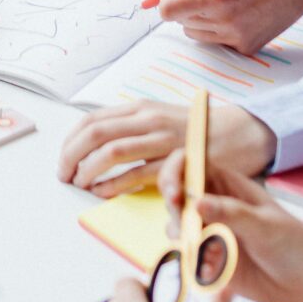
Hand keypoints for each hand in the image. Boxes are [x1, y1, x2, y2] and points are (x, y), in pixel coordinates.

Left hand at [57, 100, 275, 197]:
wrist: (240, 133)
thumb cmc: (197, 131)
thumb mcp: (160, 118)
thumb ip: (132, 127)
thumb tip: (97, 143)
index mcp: (140, 108)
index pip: (92, 120)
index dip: (70, 141)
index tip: (62, 159)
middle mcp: (148, 119)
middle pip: (95, 133)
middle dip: (71, 156)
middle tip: (64, 175)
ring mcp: (162, 139)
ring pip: (112, 151)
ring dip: (88, 170)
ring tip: (80, 184)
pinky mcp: (176, 161)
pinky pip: (137, 173)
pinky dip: (114, 185)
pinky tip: (103, 193)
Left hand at [152, 0, 302, 52]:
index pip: (168, 9)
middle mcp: (224, 20)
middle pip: (181, 22)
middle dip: (184, 6)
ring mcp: (237, 37)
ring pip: (197, 34)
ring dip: (199, 19)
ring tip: (221, 2)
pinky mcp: (247, 47)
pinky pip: (218, 41)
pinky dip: (219, 29)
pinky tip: (238, 13)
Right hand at [160, 161, 302, 301]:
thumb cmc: (296, 244)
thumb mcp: (265, 226)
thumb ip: (231, 214)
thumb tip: (195, 203)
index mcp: (228, 186)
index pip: (191, 164)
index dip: (176, 171)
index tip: (175, 191)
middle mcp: (215, 205)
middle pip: (177, 194)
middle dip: (173, 207)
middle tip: (185, 225)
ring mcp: (212, 232)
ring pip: (177, 226)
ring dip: (182, 237)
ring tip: (206, 251)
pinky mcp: (211, 259)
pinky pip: (188, 256)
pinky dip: (192, 262)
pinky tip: (214, 270)